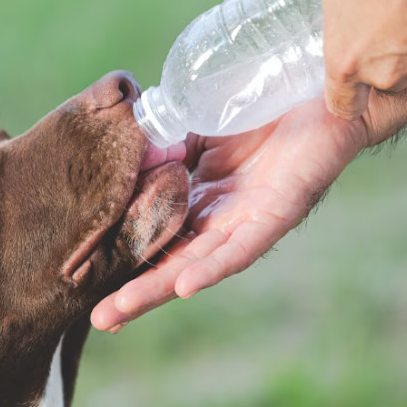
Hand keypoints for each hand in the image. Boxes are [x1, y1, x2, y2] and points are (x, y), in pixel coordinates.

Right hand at [91, 97, 367, 331]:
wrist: (320, 86)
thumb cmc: (263, 106)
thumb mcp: (200, 124)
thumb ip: (167, 142)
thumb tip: (124, 155)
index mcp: (201, 199)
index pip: (155, 235)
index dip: (125, 257)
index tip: (86, 280)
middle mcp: (221, 218)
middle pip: (172, 262)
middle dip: (135, 291)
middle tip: (98, 320)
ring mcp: (247, 219)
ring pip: (199, 263)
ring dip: (160, 288)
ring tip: (122, 310)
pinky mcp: (277, 212)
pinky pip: (242, 247)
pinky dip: (213, 266)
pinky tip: (186, 286)